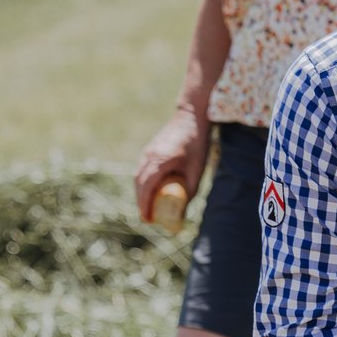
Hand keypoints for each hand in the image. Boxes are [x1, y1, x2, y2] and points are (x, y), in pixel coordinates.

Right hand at [134, 106, 209, 221]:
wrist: (191, 118)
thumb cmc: (197, 143)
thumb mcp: (197, 169)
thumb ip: (190, 189)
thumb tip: (183, 210)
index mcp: (161, 160)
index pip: (147, 186)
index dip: (145, 204)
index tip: (147, 218)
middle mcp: (149, 156)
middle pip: (139, 184)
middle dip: (141, 202)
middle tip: (148, 218)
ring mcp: (147, 152)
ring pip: (138, 177)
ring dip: (141, 193)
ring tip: (148, 208)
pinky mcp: (149, 151)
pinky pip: (141, 170)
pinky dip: (143, 183)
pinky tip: (150, 191)